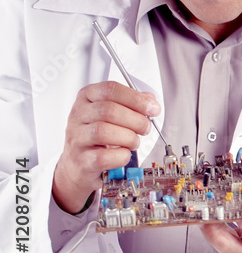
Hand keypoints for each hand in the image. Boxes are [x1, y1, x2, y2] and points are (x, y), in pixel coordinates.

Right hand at [53, 82, 159, 212]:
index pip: (110, 89)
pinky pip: (102, 157)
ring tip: (134, 142)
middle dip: (136, 120)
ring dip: (129, 138)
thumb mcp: (113, 113)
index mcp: (87, 97)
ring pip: (103, 132)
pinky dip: (121, 156)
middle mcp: (78, 115)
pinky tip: (124, 154)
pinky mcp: (81, 160)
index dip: (136, 98)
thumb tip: (151, 101)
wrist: (79, 163)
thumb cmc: (99, 136)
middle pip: (108, 110)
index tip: (153, 108)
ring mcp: (77, 138)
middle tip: (145, 128)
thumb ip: (132, 104)